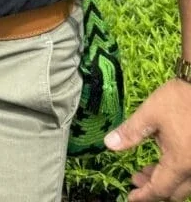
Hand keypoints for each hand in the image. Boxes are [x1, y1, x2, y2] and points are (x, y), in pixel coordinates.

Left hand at [104, 79, 190, 200]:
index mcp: (181, 163)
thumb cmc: (178, 99)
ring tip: (145, 170)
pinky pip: (190, 174)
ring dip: (165, 182)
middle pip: (174, 193)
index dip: (144, 196)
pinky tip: (164, 160)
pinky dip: (176, 173)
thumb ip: (130, 132)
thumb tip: (109, 144)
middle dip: (153, 190)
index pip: (160, 190)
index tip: (130, 197)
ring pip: (184, 185)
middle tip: (134, 179)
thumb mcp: (150, 114)